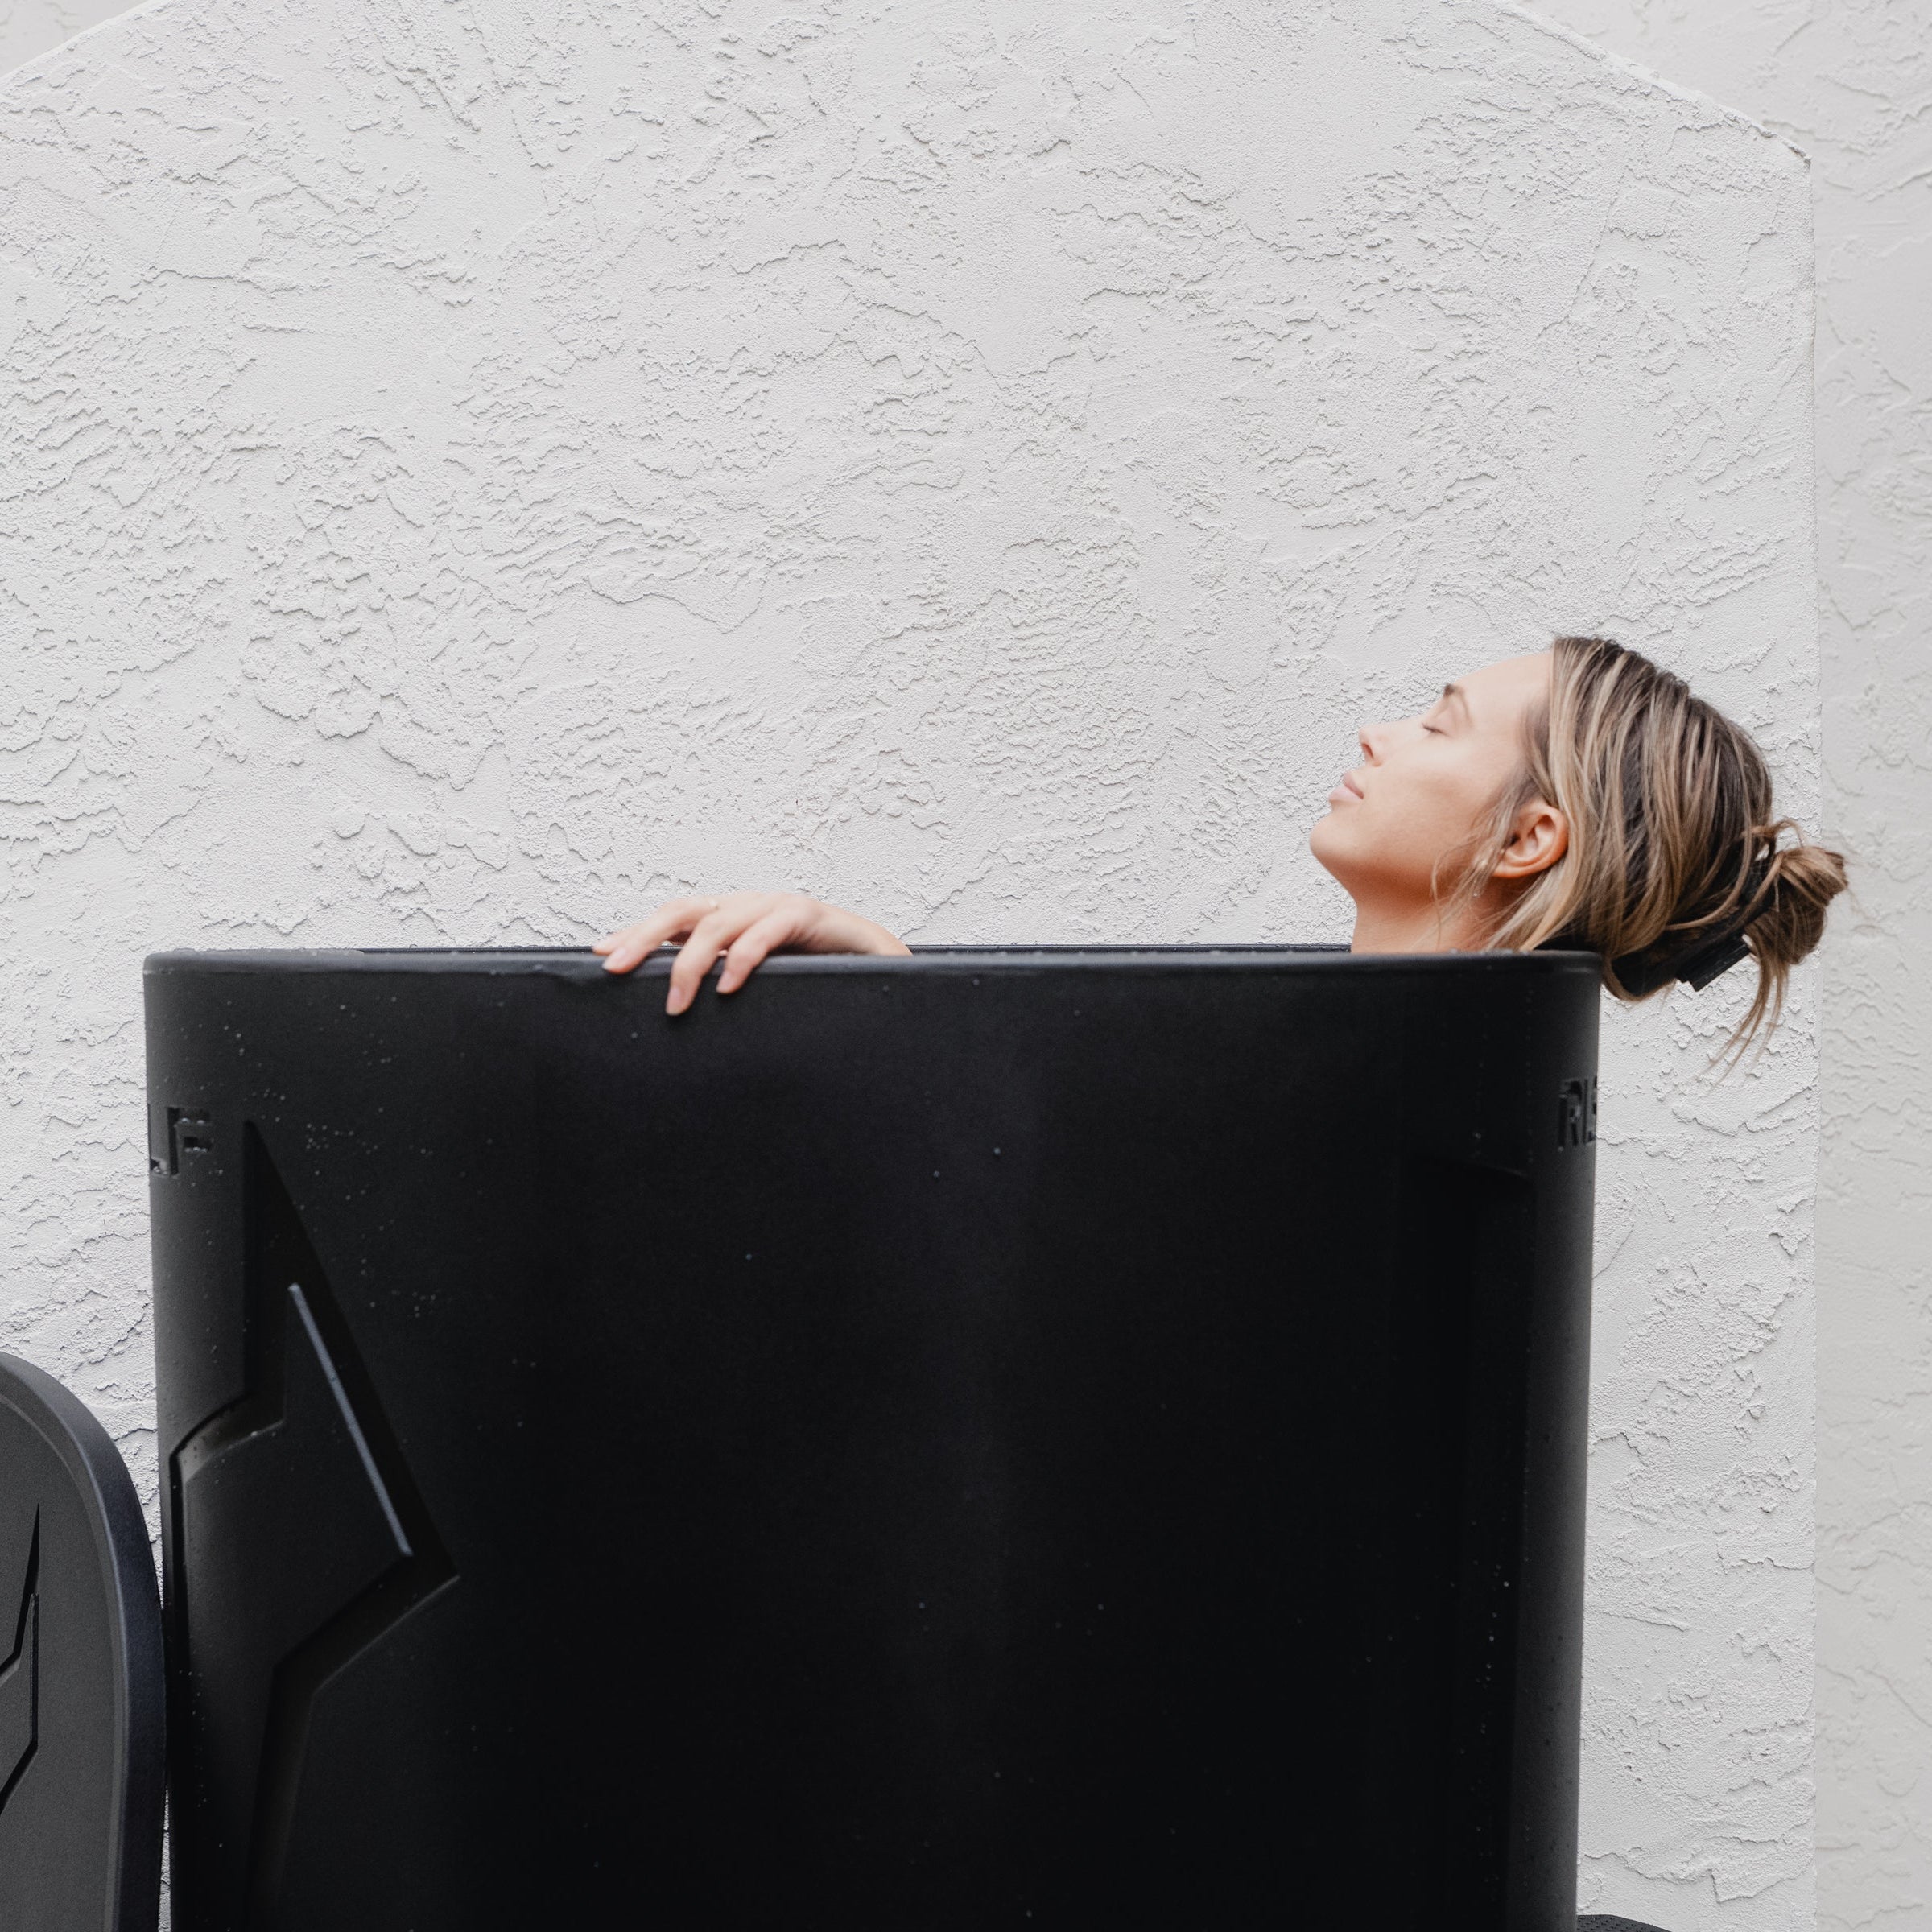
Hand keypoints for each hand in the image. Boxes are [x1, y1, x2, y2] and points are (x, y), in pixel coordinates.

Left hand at [593, 891, 910, 1014]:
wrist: (880, 962)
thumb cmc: (818, 972)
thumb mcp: (760, 980)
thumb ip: (722, 982)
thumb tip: (678, 1006)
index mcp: (733, 917)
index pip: (674, 917)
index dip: (636, 932)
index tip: (602, 954)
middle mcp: (749, 905)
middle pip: (683, 909)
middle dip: (644, 936)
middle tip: (617, 967)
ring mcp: (777, 906)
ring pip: (718, 921)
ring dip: (690, 963)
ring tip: (677, 1002)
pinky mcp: (807, 916)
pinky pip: (767, 931)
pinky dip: (743, 958)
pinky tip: (728, 985)